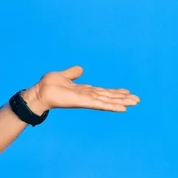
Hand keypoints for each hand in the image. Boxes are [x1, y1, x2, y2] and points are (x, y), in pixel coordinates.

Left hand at [25, 66, 139, 113]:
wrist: (40, 92)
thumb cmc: (48, 86)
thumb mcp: (63, 76)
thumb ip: (72, 73)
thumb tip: (80, 69)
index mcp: (83, 90)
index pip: (102, 91)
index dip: (114, 92)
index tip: (126, 92)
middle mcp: (87, 96)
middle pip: (108, 96)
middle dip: (122, 98)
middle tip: (137, 99)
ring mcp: (86, 99)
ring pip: (107, 101)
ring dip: (121, 102)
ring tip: (135, 102)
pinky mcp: (83, 102)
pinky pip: (100, 104)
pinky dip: (112, 106)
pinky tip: (123, 108)